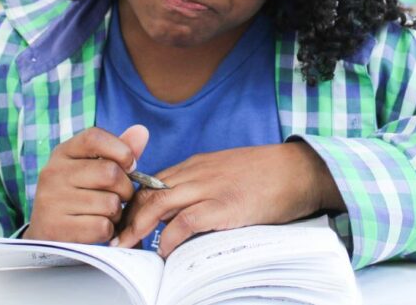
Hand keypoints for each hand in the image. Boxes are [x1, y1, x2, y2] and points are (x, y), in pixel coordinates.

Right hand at [23, 125, 148, 243]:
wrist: (47, 232)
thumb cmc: (79, 194)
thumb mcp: (93, 167)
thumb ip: (119, 150)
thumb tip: (142, 130)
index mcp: (63, 153)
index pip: (94, 137)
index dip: (121, 150)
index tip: (130, 166)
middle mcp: (53, 173)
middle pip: (109, 173)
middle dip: (125, 188)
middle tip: (120, 197)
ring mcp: (52, 201)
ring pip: (110, 203)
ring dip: (117, 212)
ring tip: (105, 213)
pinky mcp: (57, 228)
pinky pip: (102, 227)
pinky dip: (108, 230)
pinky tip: (96, 227)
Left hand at [113, 142, 341, 256]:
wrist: (300, 170)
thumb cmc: (268, 175)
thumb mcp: (227, 172)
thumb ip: (203, 186)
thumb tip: (181, 213)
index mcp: (197, 164)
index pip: (152, 182)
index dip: (133, 204)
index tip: (122, 222)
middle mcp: (197, 172)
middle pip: (148, 192)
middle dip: (127, 217)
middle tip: (115, 239)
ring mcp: (210, 187)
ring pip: (158, 203)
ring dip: (138, 227)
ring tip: (127, 247)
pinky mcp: (225, 205)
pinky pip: (186, 221)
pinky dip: (170, 237)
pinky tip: (164, 251)